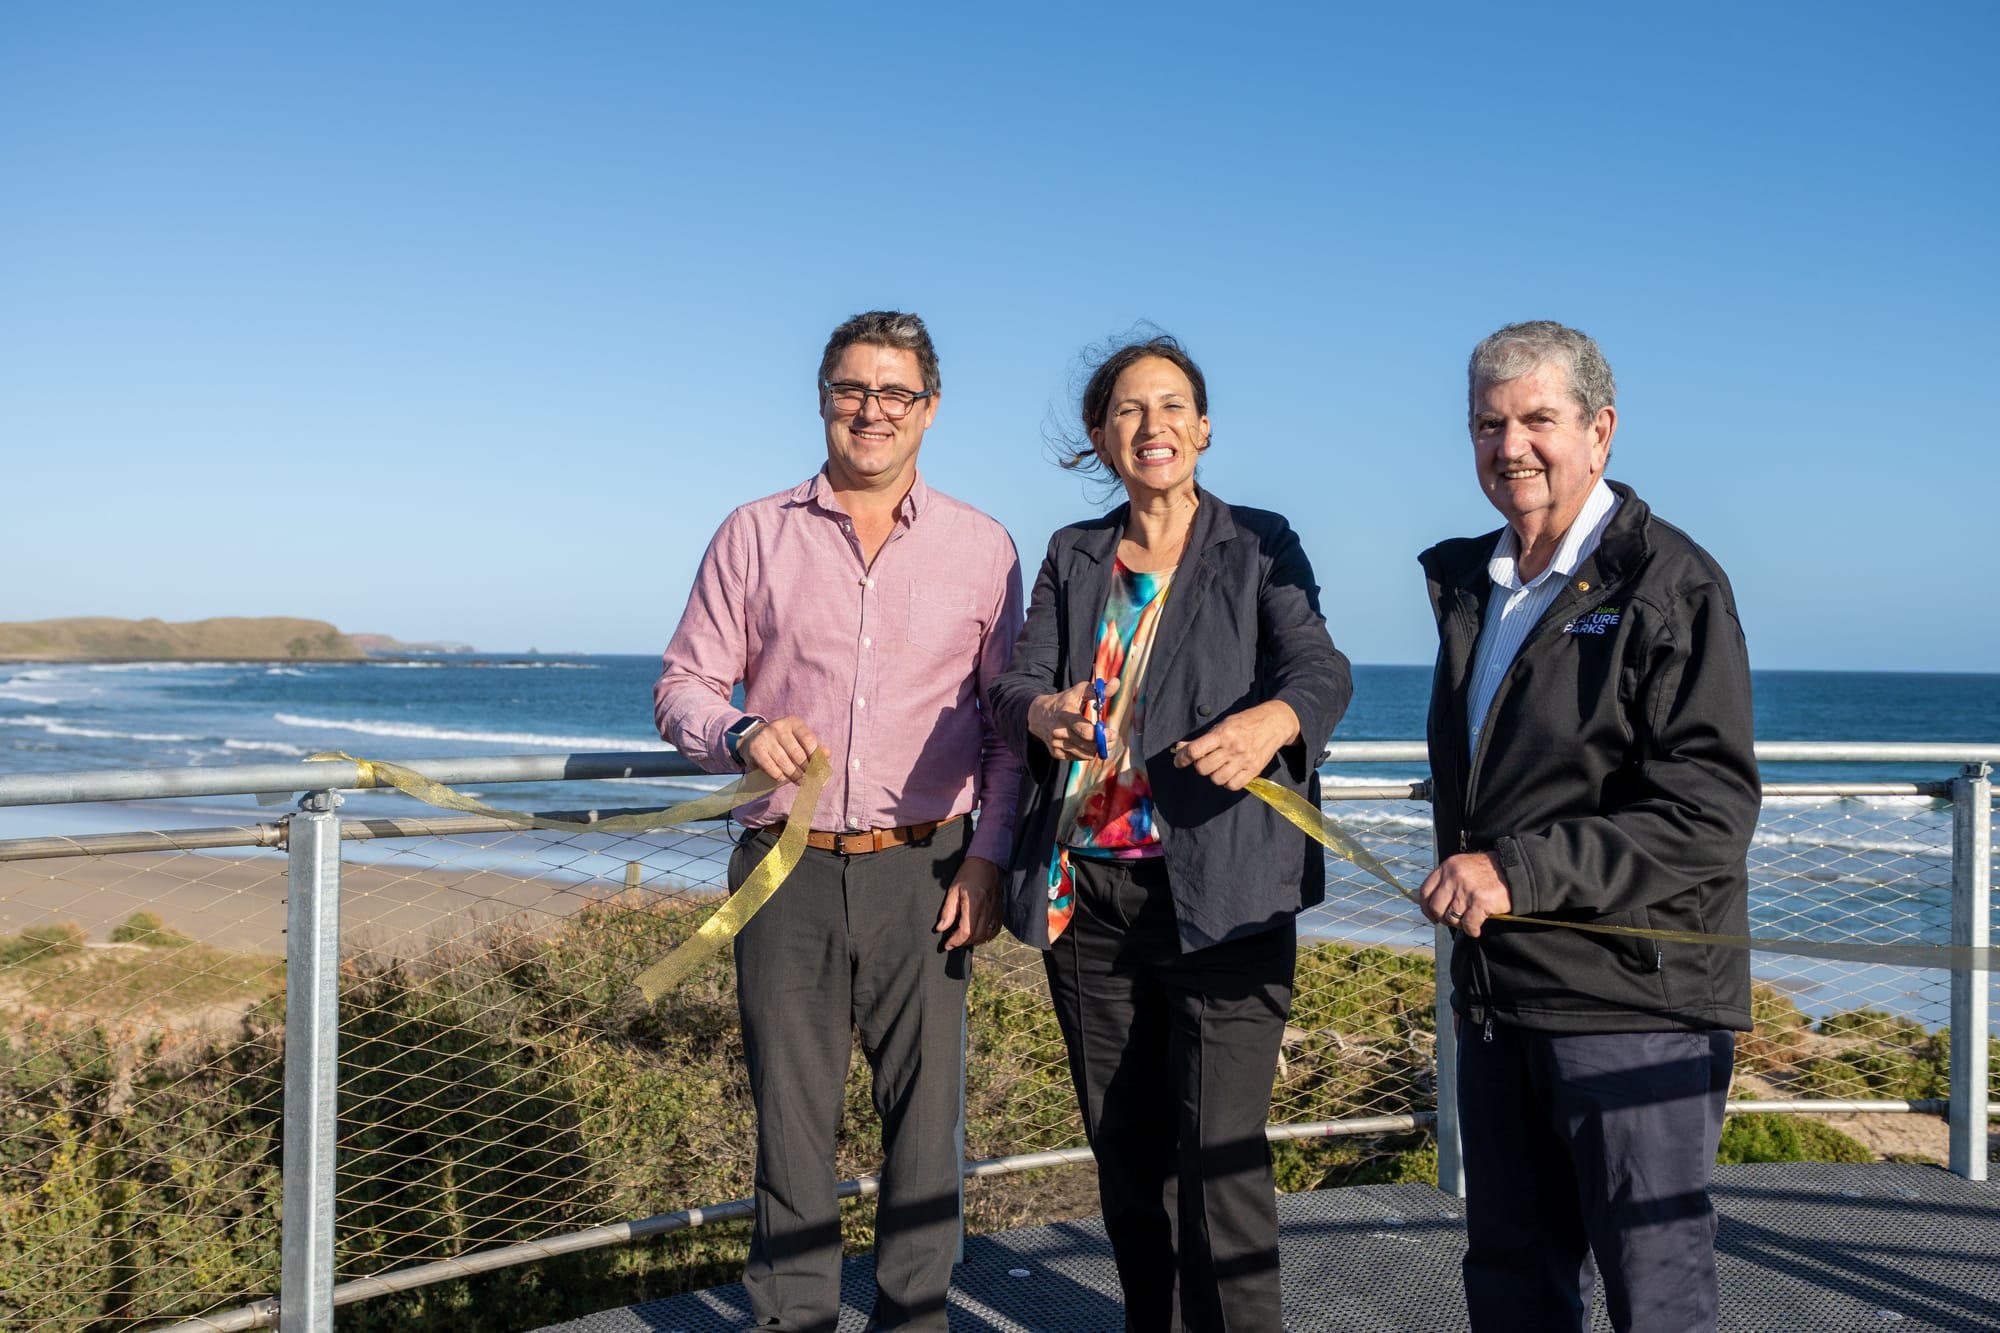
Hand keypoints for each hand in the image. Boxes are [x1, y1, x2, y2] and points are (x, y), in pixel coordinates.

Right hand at [740, 715, 818, 783]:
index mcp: (793, 722)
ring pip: (784, 762)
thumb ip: (813, 747)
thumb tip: (827, 755)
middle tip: (809, 779)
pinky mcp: (755, 749)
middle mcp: (778, 727)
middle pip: (797, 753)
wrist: (753, 738)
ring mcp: (765, 737)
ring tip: (798, 781)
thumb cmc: (783, 741)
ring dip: (793, 775)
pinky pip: (771, 768)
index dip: (815, 756)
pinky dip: (779, 776)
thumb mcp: (798, 739)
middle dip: (805, 769)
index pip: (809, 739)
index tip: (818, 768)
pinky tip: (783, 777)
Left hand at [934, 855, 1002, 947]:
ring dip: (973, 941)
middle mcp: (987, 910)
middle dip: (963, 942)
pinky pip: (994, 930)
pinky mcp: (999, 910)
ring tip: (962, 938)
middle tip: (952, 941)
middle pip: (977, 936)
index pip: (966, 931)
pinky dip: (985, 936)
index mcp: (974, 904)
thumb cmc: (969, 873)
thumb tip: (941, 928)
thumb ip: (947, 911)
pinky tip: (977, 934)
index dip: (956, 941)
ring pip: (986, 935)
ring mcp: (995, 911)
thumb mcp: (953, 890)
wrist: (988, 862)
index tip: (947, 944)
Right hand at [1027, 678, 1115, 761]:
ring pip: (1086, 754)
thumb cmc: (1063, 702)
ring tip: (1101, 740)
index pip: (1085, 731)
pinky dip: (1086, 752)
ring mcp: (1056, 744)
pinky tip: (1087, 743)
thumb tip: (1116, 682)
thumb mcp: (1078, 691)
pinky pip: (1078, 758)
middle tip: (1112, 738)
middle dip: (1104, 743)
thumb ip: (1098, 689)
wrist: (1038, 715)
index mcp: (1065, 715)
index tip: (1112, 733)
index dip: (1101, 735)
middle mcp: (1059, 731)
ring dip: (1097, 749)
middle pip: (1088, 745)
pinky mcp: (1055, 753)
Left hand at [1173, 701, 1299, 790]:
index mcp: (1223, 734)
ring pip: (1217, 779)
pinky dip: (1228, 782)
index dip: (1182, 758)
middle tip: (1205, 760)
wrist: (1274, 723)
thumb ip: (1202, 739)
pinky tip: (1230, 773)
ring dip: (1214, 774)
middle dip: (1200, 766)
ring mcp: (1244, 760)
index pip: (1195, 750)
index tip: (1178, 761)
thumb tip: (1180, 747)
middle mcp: (1233, 748)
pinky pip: (1233, 785)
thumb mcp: (1222, 725)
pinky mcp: (1254, 770)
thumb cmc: (1244, 723)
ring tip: (1219, 766)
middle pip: (1203, 768)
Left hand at [1419, 852, 1511, 936]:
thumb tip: (1434, 903)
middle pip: (1436, 906)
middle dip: (1443, 918)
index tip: (1432, 916)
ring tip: (1469, 922)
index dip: (1426, 907)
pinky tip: (1477, 928)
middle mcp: (1454, 876)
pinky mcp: (1480, 901)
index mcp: (1448, 867)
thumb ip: (1449, 880)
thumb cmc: (1491, 872)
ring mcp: (1467, 889)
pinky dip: (1472, 930)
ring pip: (1451, 917)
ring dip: (1459, 924)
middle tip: (1454, 921)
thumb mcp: (1464, 867)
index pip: (1425, 891)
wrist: (1518, 871)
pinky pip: (1468, 924)